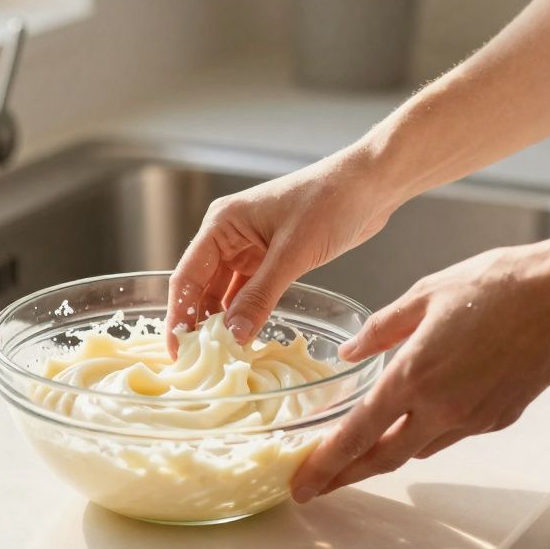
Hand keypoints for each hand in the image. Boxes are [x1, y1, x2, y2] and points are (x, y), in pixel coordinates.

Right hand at [165, 149, 398, 355]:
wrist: (371, 184)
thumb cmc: (330, 202)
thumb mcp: (292, 253)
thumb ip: (260, 296)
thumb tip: (233, 336)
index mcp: (221, 224)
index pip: (188, 276)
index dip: (179, 315)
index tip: (178, 351)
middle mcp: (229, 237)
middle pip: (202, 288)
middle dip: (199, 323)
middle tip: (198, 364)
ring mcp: (250, 249)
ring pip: (225, 293)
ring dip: (224, 322)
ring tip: (221, 358)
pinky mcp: (272, 260)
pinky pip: (250, 293)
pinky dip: (247, 315)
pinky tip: (246, 338)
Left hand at [291, 239, 549, 502]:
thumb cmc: (495, 286)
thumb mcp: (422, 295)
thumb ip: (379, 329)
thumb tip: (349, 352)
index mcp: (413, 376)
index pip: (358, 435)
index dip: (326, 464)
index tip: (303, 483)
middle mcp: (441, 408)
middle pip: (384, 458)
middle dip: (346, 476)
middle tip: (316, 486)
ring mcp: (473, 419)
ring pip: (419, 448)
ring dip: (388, 452)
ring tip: (361, 450)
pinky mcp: (499, 419)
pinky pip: (452, 434)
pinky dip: (429, 431)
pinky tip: (420, 416)